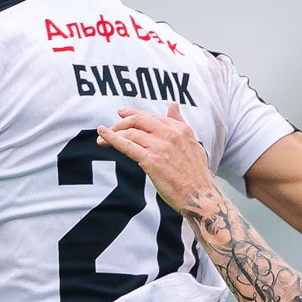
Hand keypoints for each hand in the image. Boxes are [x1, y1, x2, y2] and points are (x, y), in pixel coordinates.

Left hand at [102, 105, 218, 211]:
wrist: (200, 197)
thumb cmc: (196, 175)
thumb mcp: (193, 143)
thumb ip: (180, 123)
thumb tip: (173, 105)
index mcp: (180, 129)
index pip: (152, 116)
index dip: (134, 114)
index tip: (121, 115)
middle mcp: (170, 134)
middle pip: (138, 120)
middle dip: (121, 122)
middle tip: (110, 127)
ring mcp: (160, 146)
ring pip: (130, 132)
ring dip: (113, 133)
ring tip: (102, 139)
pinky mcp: (151, 160)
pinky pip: (127, 145)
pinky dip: (112, 139)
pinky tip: (102, 136)